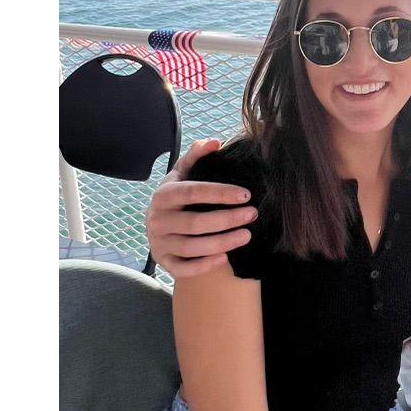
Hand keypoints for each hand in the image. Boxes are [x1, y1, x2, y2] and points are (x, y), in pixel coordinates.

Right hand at [146, 139, 256, 277]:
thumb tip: (215, 142)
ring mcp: (159, 242)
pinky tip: (225, 257)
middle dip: (227, 219)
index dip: (221, 193)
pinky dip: (204, 265)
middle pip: (195, 222)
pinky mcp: (163, 261)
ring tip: (247, 235)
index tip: (247, 194)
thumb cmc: (178, 195)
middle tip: (253, 214)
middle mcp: (157, 219)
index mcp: (164, 194)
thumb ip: (197, 156)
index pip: (193, 192)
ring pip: (192, 247)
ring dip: (222, 242)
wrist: (158, 223)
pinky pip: (183, 268)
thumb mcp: (183, 172)